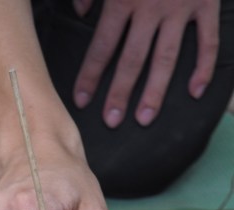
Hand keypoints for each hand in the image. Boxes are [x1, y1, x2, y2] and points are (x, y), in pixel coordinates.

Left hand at [72, 0, 219, 126]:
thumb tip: (80, 11)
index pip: (102, 46)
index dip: (91, 75)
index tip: (82, 101)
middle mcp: (150, 8)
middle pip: (132, 59)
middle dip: (120, 92)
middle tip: (111, 121)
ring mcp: (180, 8)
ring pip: (166, 57)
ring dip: (155, 90)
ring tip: (145, 118)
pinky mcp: (205, 3)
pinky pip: (207, 40)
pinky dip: (203, 66)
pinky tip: (194, 91)